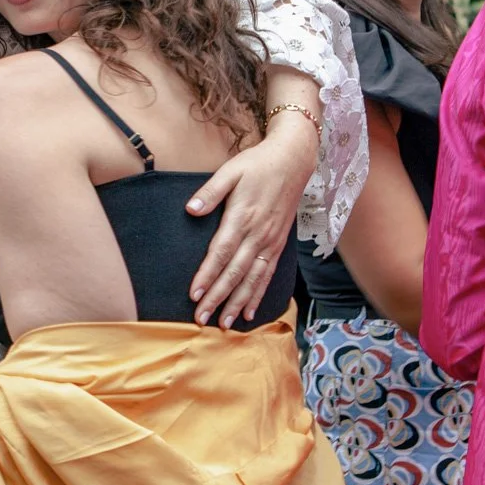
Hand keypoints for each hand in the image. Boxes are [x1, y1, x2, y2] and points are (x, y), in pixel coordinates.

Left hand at [184, 116, 314, 327]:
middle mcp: (258, 234)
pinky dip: (258, 295)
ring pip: (253, 280)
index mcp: (242, 217)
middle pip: (235, 273)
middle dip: (218, 298)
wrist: (293, 161)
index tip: (194, 295)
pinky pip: (267, 275)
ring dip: (237, 303)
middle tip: (201, 319)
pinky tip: (249, 312)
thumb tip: (191, 209)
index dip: (207, 275)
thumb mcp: (231, 170)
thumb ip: (211, 192)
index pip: (221, 253)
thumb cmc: (258, 164)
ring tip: (224, 323)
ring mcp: (270, 242)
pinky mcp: (278, 245)